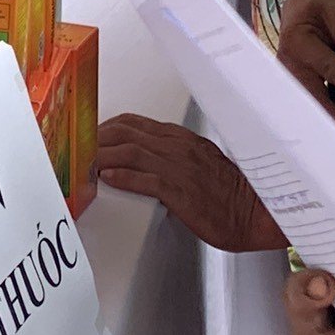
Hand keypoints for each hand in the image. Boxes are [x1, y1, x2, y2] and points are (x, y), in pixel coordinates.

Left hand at [95, 113, 283, 252]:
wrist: (257, 211)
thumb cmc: (229, 192)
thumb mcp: (198, 162)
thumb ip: (170, 156)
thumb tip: (141, 160)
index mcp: (180, 138)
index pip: (132, 122)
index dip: (104, 128)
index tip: (89, 137)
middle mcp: (176, 147)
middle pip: (124, 132)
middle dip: (95, 139)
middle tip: (77, 149)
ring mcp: (179, 167)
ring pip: (129, 151)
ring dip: (102, 156)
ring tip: (84, 163)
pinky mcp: (181, 191)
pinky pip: (146, 179)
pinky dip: (123, 177)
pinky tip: (108, 178)